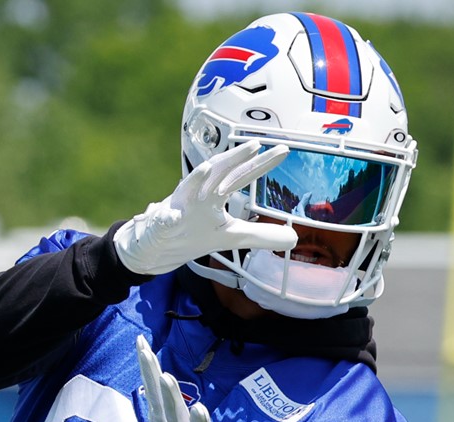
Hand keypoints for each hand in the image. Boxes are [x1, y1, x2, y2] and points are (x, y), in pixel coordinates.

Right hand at [114, 140, 297, 274]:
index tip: (284, 150)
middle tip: (257, 144)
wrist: (160, 244)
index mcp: (217, 193)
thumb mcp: (233, 236)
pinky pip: (165, 220)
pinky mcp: (164, 226)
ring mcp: (181, 208)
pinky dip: (166, 217)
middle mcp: (200, 195)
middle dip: (236, 158)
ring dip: (198, 178)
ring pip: (190, 189)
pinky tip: (170, 215)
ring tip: (209, 167)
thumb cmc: (196, 232)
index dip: (263, 163)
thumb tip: (293, 238)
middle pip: (220, 173)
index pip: (243, 174)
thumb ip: (262, 235)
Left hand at [136, 335, 307, 421]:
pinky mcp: (156, 413)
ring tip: (144, 347)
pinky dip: (145, 366)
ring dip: (150, 371)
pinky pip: (148, 386)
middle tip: (165, 376)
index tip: (200, 409)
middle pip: (173, 414)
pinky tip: (142, 346)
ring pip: (155, 395)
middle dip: (170, 397)